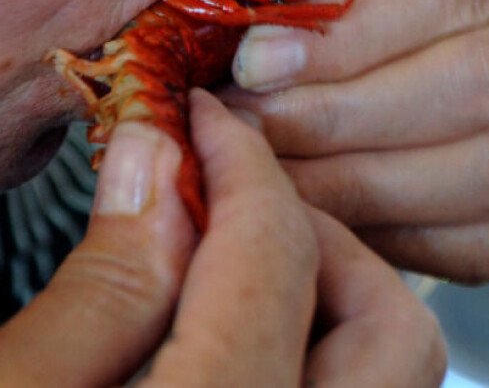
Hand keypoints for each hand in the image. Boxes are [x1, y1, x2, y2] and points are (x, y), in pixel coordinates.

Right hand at [0, 90, 423, 384]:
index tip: (203, 127)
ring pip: (390, 381)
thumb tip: (157, 169)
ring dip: (329, 307)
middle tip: (225, 208)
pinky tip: (228, 350)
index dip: (240, 168)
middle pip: (390, 328)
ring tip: (225, 277)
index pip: (275, 262)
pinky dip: (313, 366)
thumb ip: (98, 296)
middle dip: (316, 242)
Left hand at [223, 0, 488, 281]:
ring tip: (265, 180)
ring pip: (487, 170)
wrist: (468, 30)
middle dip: (345, 115)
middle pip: (475, 81)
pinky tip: (316, 222)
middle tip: (244, 128)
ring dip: (361, 185)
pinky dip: (394, 241)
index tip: (255, 59)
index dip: (354, 28)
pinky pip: (482, 244)